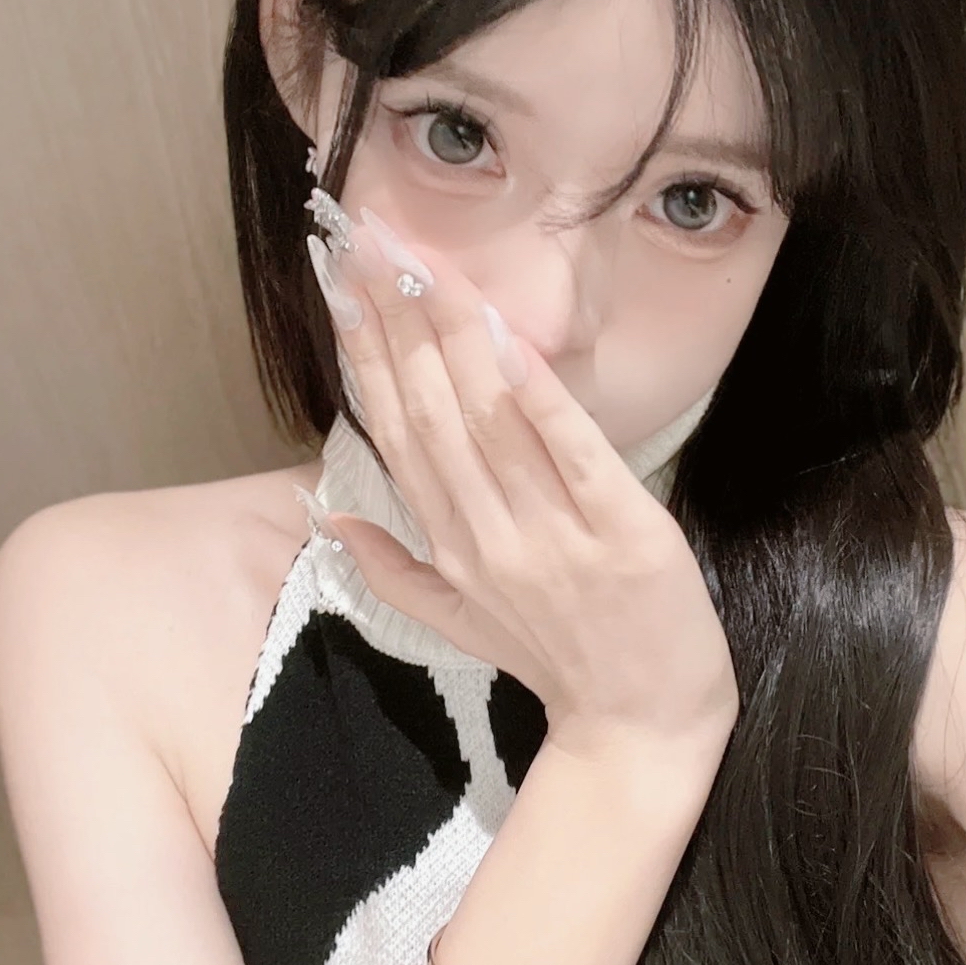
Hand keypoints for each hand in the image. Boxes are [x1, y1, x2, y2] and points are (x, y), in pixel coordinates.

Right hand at [303, 200, 738, 758]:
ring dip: (454, 336)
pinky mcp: (621, 533)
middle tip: (371, 238)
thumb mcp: (457, 624)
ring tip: (424, 263)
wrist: (641, 725)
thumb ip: (391, 568)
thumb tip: (324, 512)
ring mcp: (551, 534)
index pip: (395, 428)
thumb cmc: (554, 658)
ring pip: (489, 421)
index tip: (344, 280)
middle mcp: (484, 533)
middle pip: (429, 409)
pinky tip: (506, 339)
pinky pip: (573, 455)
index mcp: (448, 542)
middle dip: (398, 318)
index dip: (367, 350)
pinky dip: (539, 398)